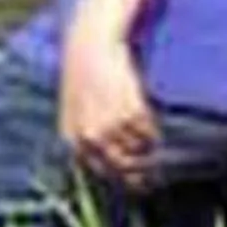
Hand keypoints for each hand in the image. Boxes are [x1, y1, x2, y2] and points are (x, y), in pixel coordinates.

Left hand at [60, 22, 157, 184]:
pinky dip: (154, 130)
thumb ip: (83, 135)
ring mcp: (111, 126)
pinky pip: (149, 132)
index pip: (99, 170)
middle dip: (140, 168)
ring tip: (151, 139)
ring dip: (148, 146)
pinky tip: (150, 120)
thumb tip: (102, 162)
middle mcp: (91, 137)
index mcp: (72, 137)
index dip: (120, 177)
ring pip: (139, 149)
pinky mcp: (130, 112)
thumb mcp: (73, 109)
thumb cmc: (82, 76)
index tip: (136, 179)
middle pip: (123, 165)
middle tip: (152, 169)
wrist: (90, 47)